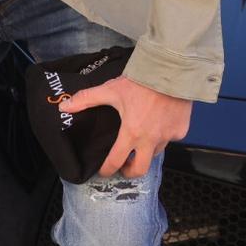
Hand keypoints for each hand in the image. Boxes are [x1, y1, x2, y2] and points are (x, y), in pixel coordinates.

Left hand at [60, 75, 192, 178]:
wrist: (170, 72)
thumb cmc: (138, 83)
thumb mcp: (109, 90)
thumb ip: (86, 99)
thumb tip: (64, 106)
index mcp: (132, 133)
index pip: (116, 160)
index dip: (107, 169)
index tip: (103, 172)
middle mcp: (151, 140)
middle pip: (140, 169)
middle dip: (129, 171)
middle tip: (122, 166)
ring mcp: (169, 137)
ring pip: (155, 153)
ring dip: (145, 153)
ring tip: (138, 144)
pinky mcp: (182, 132)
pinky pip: (169, 140)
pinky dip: (161, 137)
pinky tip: (156, 127)